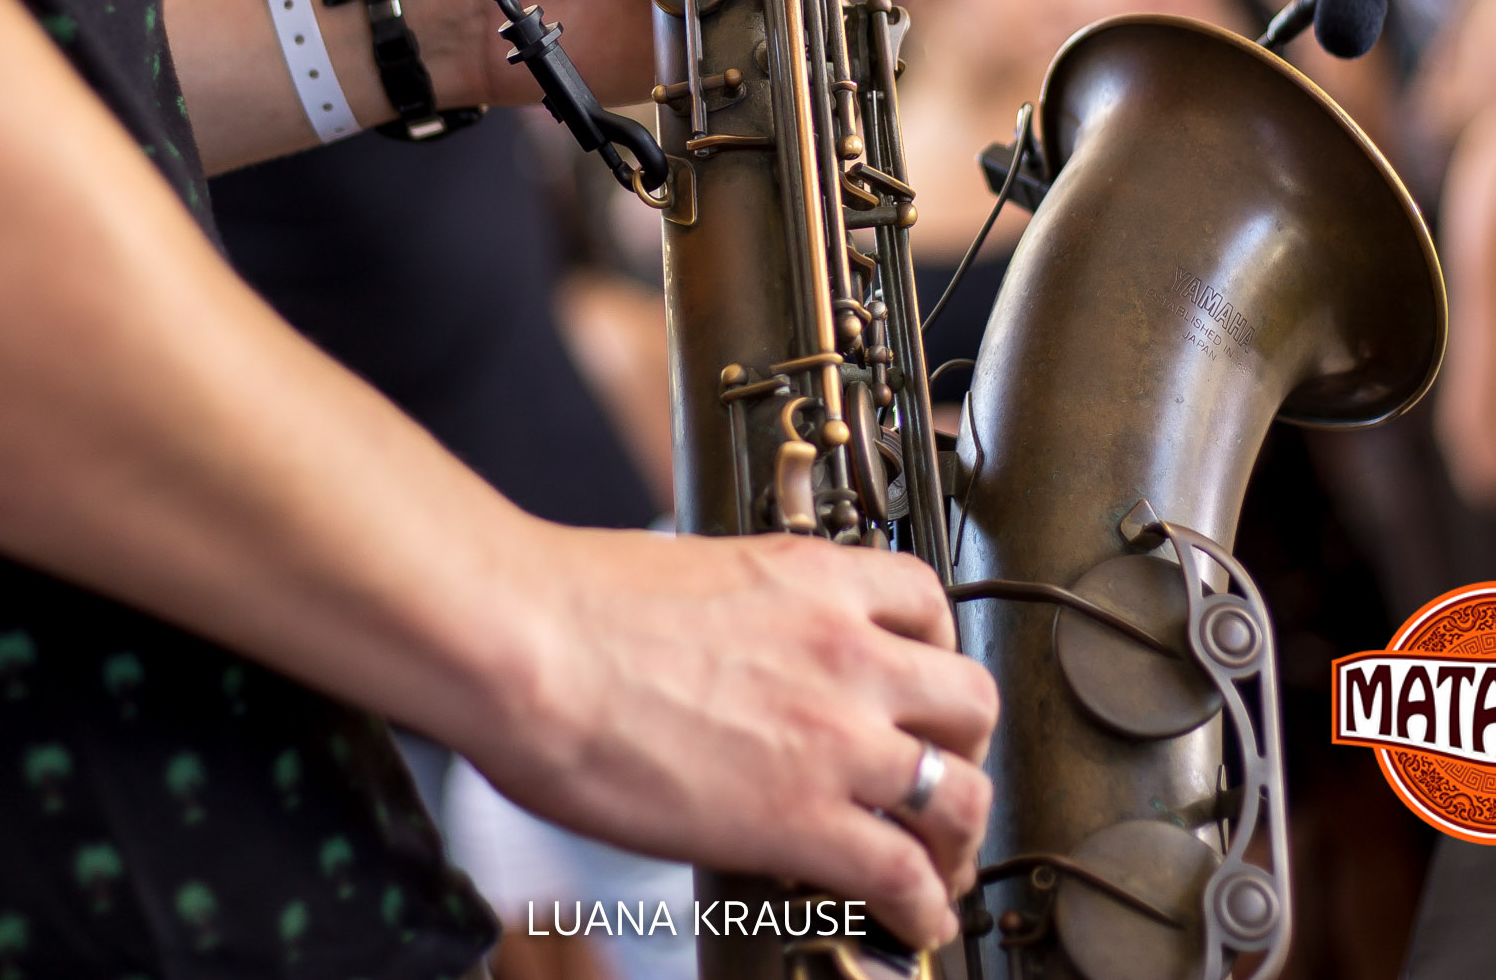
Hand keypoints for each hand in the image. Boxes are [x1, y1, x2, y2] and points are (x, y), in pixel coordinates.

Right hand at [468, 526, 995, 947]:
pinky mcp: (802, 817)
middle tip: (942, 777)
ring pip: (960, 791)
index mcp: (811, 579)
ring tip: (943, 864)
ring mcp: (834, 736)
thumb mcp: (689, 575)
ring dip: (959, 835)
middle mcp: (843, 650)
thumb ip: (739, 612)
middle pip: (967, 701)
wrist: (528, 643)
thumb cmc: (569, 606)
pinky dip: (925, 905)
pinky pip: (903, 872)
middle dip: (964, 748)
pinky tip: (918, 920)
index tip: (921, 683)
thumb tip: (726, 647)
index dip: (935, 655)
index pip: (925, 603)